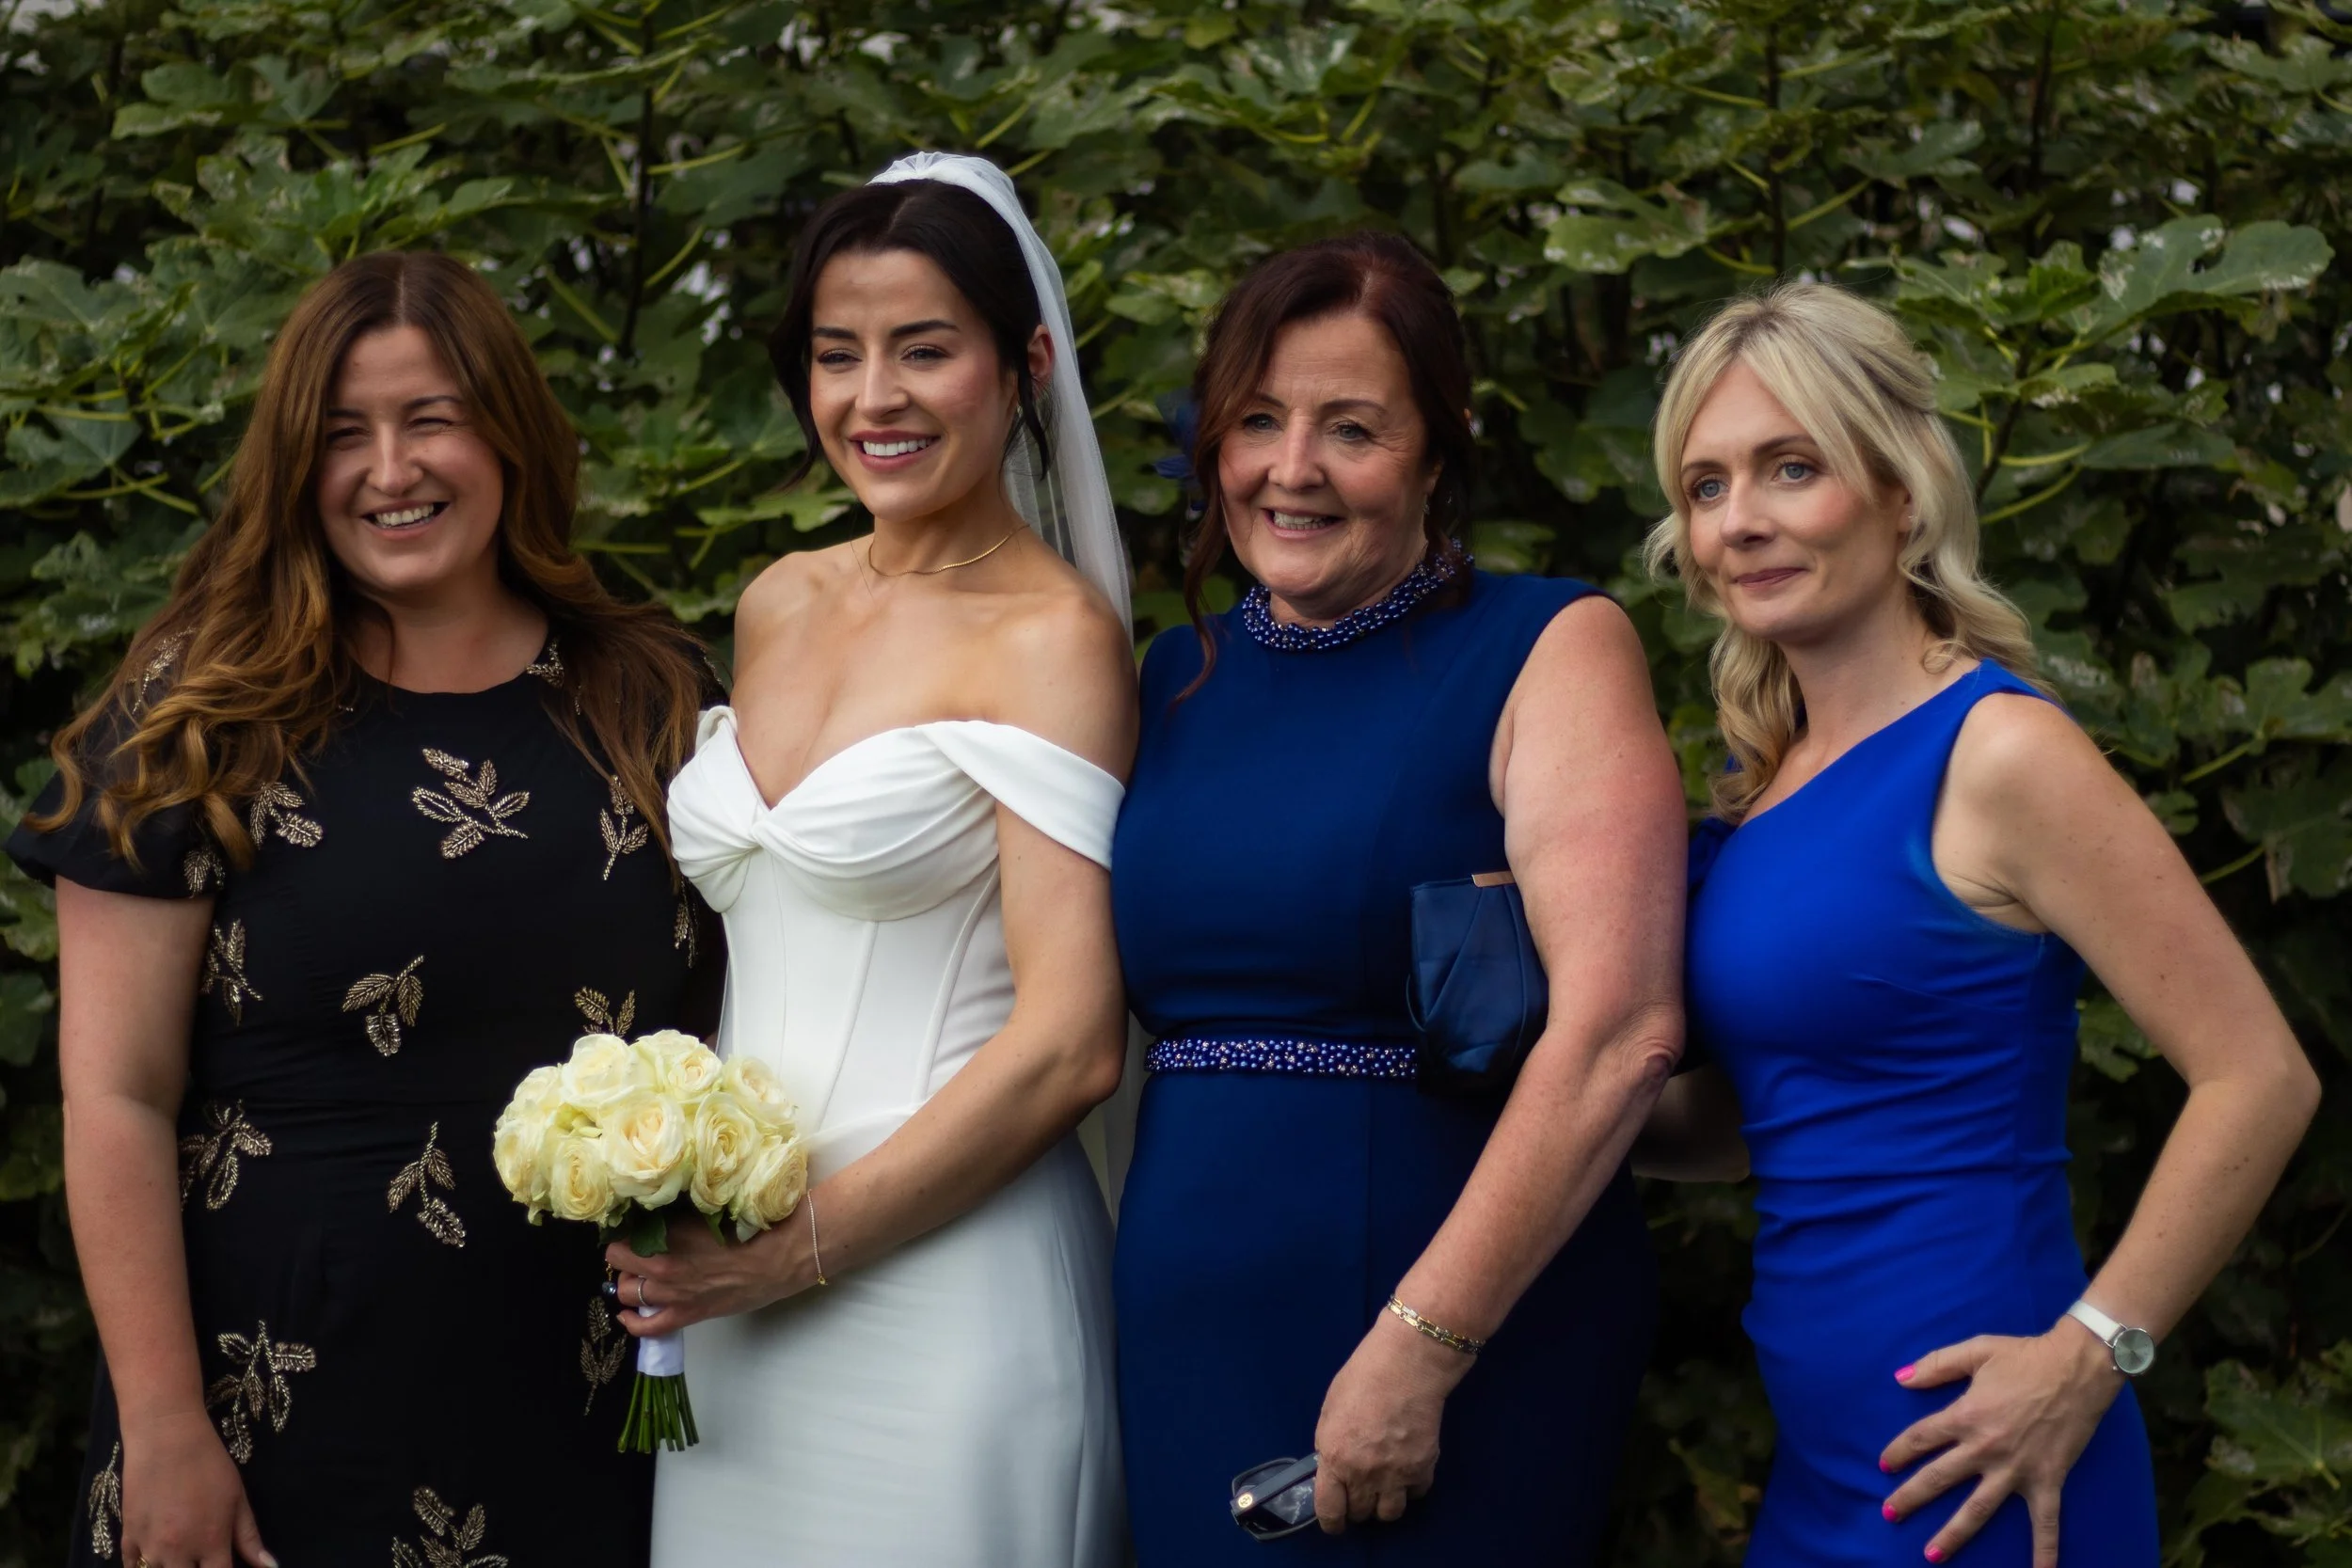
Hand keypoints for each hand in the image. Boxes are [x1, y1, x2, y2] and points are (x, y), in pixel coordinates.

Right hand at [119, 1408, 274, 1567]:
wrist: (166, 1438)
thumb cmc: (209, 1465)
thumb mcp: (237, 1498)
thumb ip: (249, 1537)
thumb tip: (269, 1566)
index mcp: (211, 1543)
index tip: (224, 1564)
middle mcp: (178, 1552)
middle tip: (201, 1558)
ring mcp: (149, 1546)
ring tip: (181, 1555)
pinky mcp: (127, 1537)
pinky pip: (130, 1567)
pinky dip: (142, 1566)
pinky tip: (154, 1559)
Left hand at [605, 1212, 811, 1336]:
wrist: (778, 1258)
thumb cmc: (750, 1228)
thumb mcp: (707, 1211)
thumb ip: (677, 1214)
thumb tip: (654, 1212)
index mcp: (667, 1234)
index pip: (622, 1234)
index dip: (625, 1231)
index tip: (632, 1230)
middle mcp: (661, 1265)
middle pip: (618, 1263)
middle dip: (625, 1257)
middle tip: (638, 1252)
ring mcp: (672, 1294)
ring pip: (627, 1293)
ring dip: (630, 1283)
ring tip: (641, 1277)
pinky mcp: (686, 1314)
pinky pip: (646, 1327)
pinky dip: (632, 1322)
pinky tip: (628, 1314)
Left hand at [1310, 1311, 1472, 1532]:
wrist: (1407, 1364)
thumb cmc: (1362, 1378)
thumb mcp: (1331, 1413)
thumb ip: (1331, 1446)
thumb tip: (1334, 1468)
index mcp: (1335, 1458)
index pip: (1330, 1510)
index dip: (1332, 1522)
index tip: (1336, 1522)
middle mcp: (1364, 1474)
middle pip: (1361, 1514)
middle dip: (1358, 1507)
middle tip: (1361, 1491)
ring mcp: (1396, 1474)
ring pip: (1390, 1514)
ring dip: (1385, 1504)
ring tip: (1384, 1487)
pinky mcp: (1424, 1467)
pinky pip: (1416, 1494)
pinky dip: (1411, 1487)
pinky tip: (1407, 1469)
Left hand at [1879, 1322, 2122, 1565]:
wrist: (2078, 1367)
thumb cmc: (2026, 1356)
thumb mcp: (1975, 1351)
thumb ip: (1936, 1365)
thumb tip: (1900, 1378)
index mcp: (1965, 1415)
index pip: (1921, 1438)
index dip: (1898, 1452)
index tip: (1884, 1466)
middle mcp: (1986, 1448)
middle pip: (1938, 1478)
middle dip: (1910, 1498)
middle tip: (1889, 1514)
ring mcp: (2017, 1469)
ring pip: (1978, 1509)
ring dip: (1954, 1534)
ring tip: (1931, 1554)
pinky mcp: (2048, 1480)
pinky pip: (2046, 1522)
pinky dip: (2045, 1551)